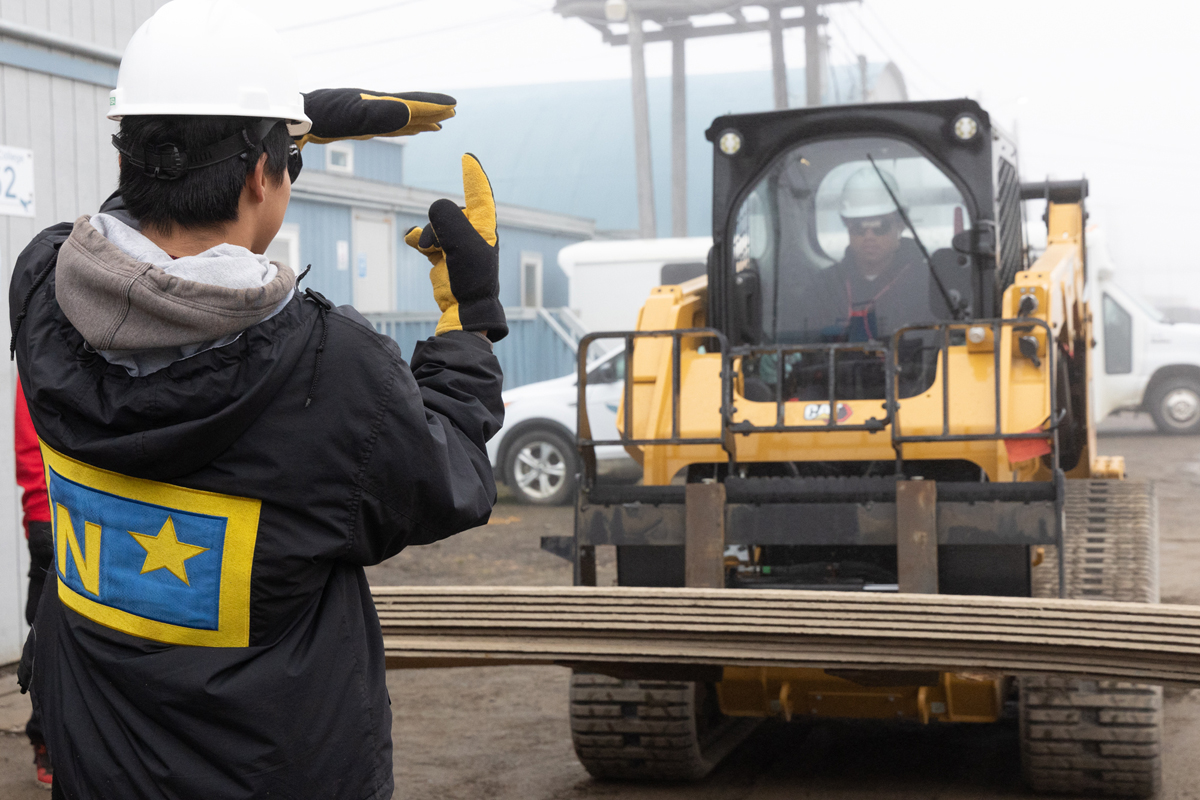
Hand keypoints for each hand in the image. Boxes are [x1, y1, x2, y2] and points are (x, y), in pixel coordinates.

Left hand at [295, 89, 455, 148]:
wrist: (298, 118)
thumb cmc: (324, 116)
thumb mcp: (354, 117)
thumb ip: (381, 115)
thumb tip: (409, 113)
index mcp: (379, 104)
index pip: (412, 103)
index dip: (433, 106)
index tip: (452, 106)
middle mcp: (377, 107)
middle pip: (411, 109)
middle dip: (431, 111)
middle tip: (452, 113)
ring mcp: (369, 116)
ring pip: (402, 118)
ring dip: (420, 120)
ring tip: (437, 125)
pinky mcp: (360, 126)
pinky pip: (390, 127)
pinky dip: (403, 128)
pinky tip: (406, 130)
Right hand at [405, 155, 506, 341]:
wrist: (465, 309)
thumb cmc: (471, 278)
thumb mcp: (462, 244)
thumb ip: (447, 218)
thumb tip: (434, 212)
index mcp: (484, 227)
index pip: (479, 194)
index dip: (473, 176)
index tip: (467, 158)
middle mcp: (473, 232)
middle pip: (448, 213)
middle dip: (438, 227)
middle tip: (441, 248)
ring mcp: (458, 243)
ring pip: (435, 226)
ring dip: (428, 236)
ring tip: (429, 251)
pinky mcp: (445, 255)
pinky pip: (427, 238)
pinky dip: (419, 240)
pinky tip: (411, 241)